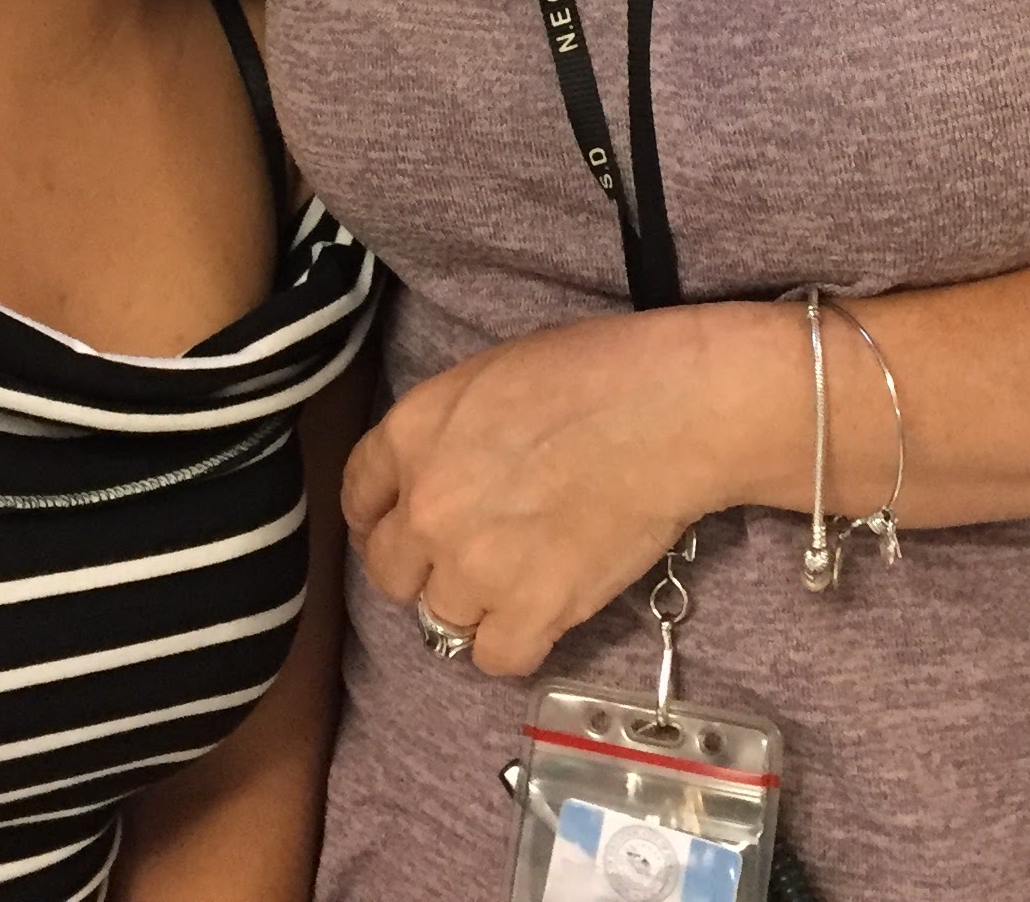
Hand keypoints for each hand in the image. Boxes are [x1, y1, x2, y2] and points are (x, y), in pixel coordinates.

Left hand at [339, 305, 784, 676]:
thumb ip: (443, 433)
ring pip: (441, 620)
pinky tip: (545, 612)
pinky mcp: (531, 611)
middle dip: (424, 568)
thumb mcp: (489, 376)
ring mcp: (474, 566)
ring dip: (475, 605)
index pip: (359, 497)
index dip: (382, 518)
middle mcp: (426, 507)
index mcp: (411, 433)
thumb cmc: (597, 372)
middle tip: (471, 557)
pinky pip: (495, 657)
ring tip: (522, 578)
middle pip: (389, 572)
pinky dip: (518, 642)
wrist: (671, 410)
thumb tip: (439, 472)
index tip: (404, 529)